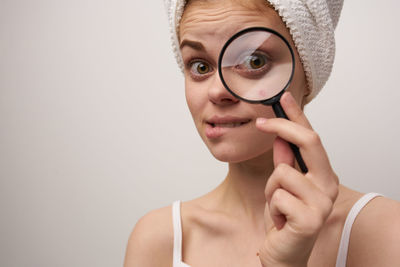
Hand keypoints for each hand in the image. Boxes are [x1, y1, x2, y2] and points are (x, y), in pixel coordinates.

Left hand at [255, 92, 338, 266]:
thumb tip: (280, 138)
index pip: (311, 137)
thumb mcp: (281, 185)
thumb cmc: (284, 219)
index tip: (284, 97)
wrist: (284, 253)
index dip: (297, 115)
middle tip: (260, 122)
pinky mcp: (310, 219)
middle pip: (309, 141)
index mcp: (322, 175)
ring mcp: (322, 202)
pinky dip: (272, 207)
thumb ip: (284, 162)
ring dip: (271, 190)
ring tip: (278, 207)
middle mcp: (327, 185)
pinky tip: (280, 221)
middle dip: (281, 127)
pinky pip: (278, 196)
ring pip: (282, 171)